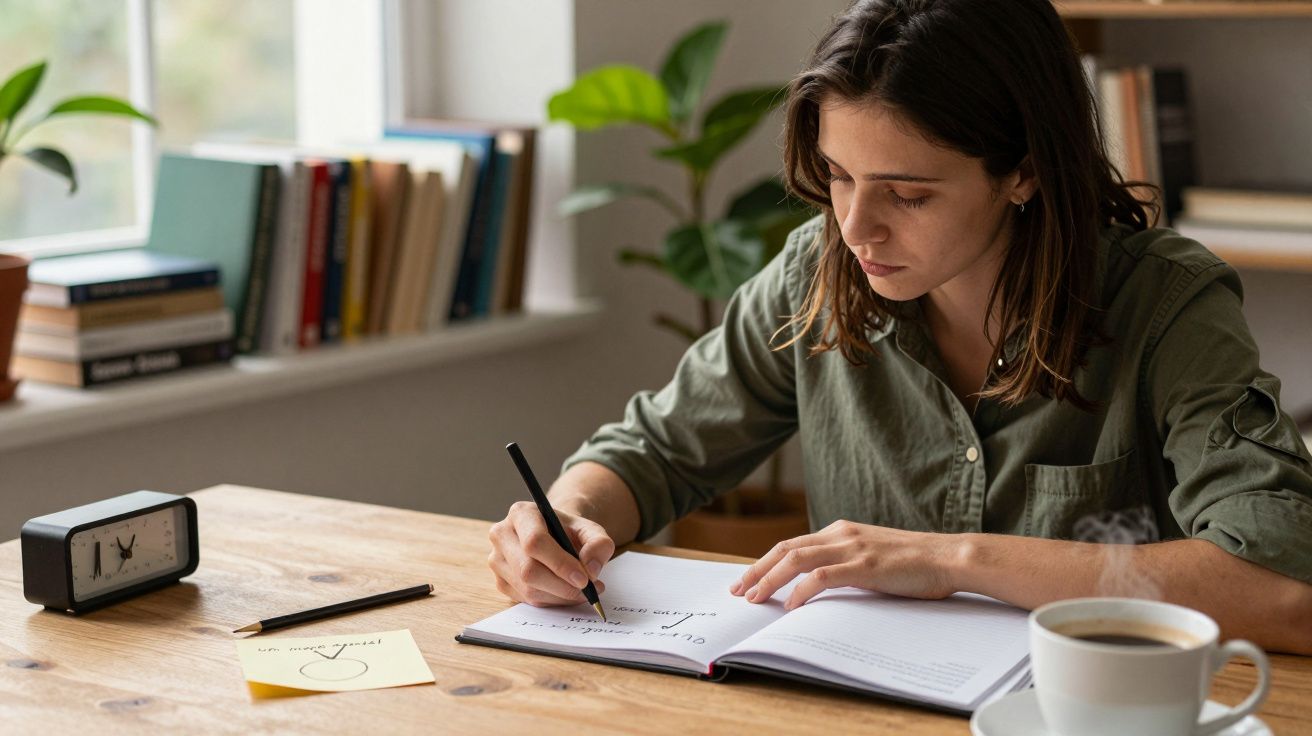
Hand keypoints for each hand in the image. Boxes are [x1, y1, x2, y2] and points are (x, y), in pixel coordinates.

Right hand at [488, 500, 614, 606]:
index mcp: (521, 513)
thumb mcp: (590, 530)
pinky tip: (565, 593)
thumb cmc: (569, 532)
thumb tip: (590, 569)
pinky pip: (526, 600)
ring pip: (528, 589)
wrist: (554, 537)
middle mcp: (502, 535)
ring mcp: (497, 560)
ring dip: (560, 596)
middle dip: (562, 586)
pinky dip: (551, 601)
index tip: (583, 579)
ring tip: (583, 591)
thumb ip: (598, 544)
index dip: (560, 563)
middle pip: (528, 569)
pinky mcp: (500, 581)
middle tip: (588, 590)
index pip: (535, 541)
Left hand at [729, 520, 963, 608]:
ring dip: (771, 579)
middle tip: (738, 591)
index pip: (792, 545)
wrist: (949, 557)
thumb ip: (846, 564)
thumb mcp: (871, 557)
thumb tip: (818, 584)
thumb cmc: (914, 563)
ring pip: (797, 559)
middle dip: (757, 570)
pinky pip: (822, 576)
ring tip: (755, 598)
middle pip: (786, 549)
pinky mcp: (865, 565)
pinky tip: (790, 605)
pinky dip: (801, 590)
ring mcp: (852, 548)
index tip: (747, 580)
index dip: (765, 562)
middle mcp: (841, 534)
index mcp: (841, 531)